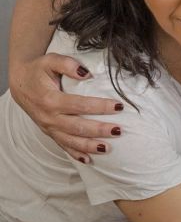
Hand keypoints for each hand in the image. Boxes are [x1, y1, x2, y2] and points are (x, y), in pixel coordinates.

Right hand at [8, 53, 123, 162]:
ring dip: (89, 146)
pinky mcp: (50, 133)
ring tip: (107, 148)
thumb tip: (87, 73)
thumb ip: (68, 64)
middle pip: (78, 127)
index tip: (119, 106)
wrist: (20, 83)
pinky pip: (63, 146)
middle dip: (99, 130)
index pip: (80, 105)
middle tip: (119, 130)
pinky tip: (89, 160)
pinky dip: (75, 155)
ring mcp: (49, 127)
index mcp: (50, 100)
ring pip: (71, 141)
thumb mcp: (51, 60)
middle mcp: (49, 117)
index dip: (100, 106)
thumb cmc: (39, 70)